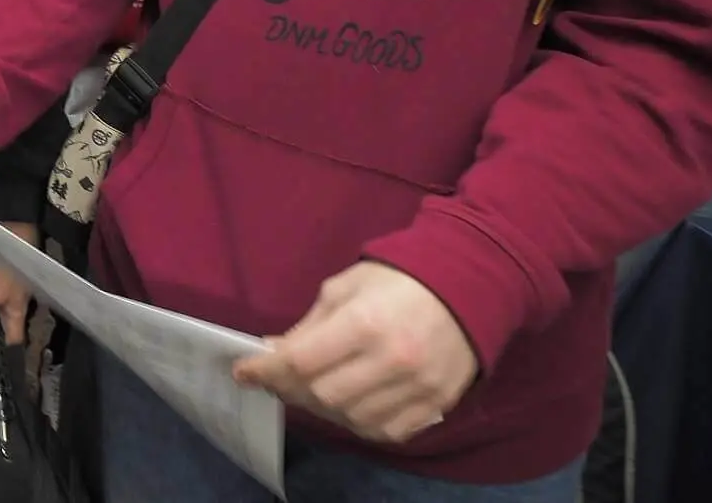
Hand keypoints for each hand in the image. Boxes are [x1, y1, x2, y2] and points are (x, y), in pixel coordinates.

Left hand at [0, 222, 38, 344]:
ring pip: (20, 318)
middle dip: (5, 340)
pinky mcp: (37, 286)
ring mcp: (30, 295)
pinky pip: (26, 304)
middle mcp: (16, 302)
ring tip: (0, 312)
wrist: (22, 220)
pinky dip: (18, 304)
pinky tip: (11, 293)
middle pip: (13, 334)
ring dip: (11, 321)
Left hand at [233, 261, 477, 443]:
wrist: (468, 288)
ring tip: (311, 389)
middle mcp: (391, 361)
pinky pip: (384, 431)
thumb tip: (272, 352)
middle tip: (277, 379)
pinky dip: (358, 421)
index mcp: (364, 323)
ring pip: (350, 418)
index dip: (265, 370)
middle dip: (290, 389)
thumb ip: (309, 326)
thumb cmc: (397, 281)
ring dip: (321, 408)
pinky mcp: (435, 405)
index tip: (243, 371)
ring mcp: (417, 388)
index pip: (301, 362)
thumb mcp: (344, 288)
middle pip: (322, 396)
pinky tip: (347, 403)